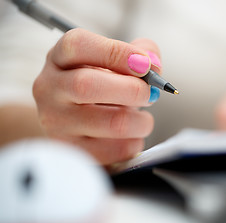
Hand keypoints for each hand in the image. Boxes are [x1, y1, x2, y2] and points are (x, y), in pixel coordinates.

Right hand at [33, 29, 161, 164]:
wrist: (72, 122)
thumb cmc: (99, 87)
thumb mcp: (111, 62)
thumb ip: (138, 53)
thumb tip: (154, 65)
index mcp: (59, 58)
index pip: (78, 46)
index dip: (117, 53)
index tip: (146, 64)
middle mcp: (49, 88)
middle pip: (87, 85)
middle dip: (132, 90)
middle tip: (151, 94)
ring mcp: (56, 123)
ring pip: (110, 123)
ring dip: (140, 121)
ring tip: (143, 120)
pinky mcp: (72, 152)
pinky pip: (115, 151)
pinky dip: (134, 143)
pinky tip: (132, 137)